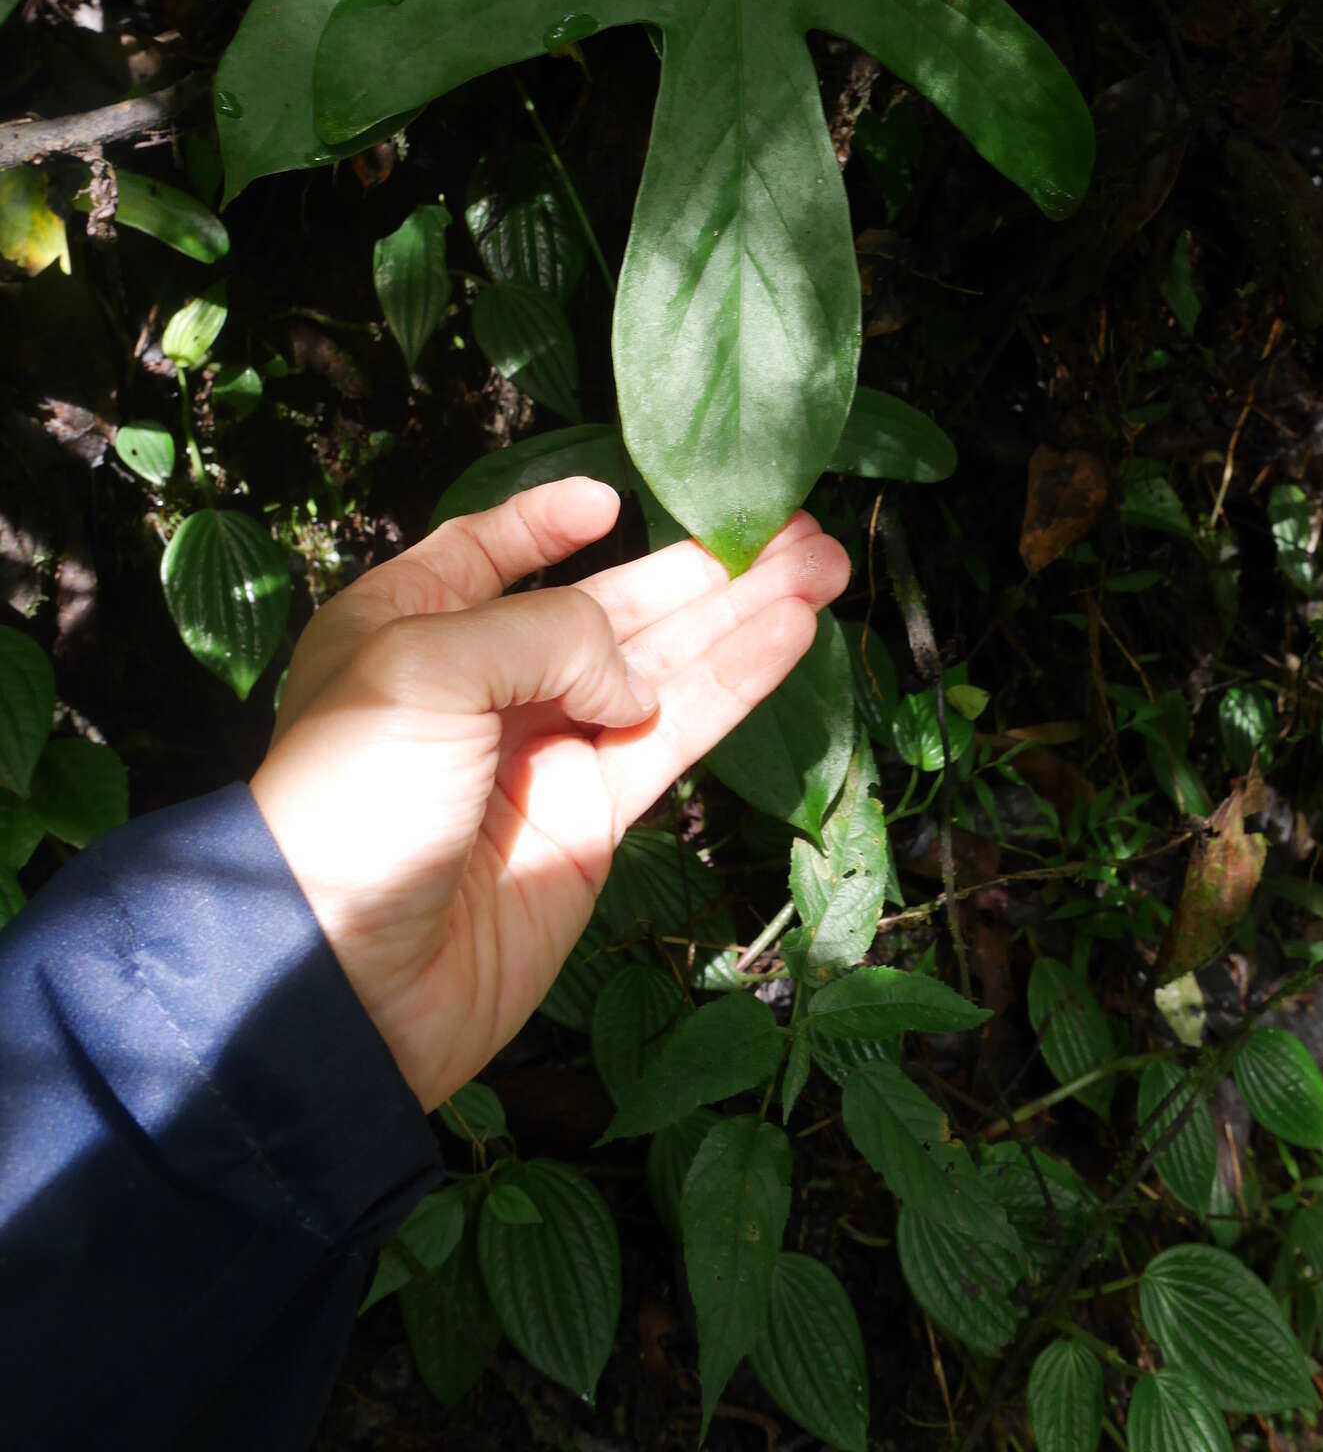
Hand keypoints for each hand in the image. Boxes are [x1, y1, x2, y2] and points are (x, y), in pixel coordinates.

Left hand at [250, 478, 849, 1110]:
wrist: (347, 977)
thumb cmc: (350, 801)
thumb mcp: (421, 667)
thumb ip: (547, 635)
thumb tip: (632, 680)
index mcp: (404, 626)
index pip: (481, 554)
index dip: (543, 522)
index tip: (609, 497)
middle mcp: (480, 682)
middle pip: (606, 607)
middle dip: (696, 567)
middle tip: (793, 526)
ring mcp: (543, 754)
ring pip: (661, 665)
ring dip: (742, 612)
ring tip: (823, 561)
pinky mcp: (592, 820)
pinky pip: (675, 734)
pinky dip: (736, 682)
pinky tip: (791, 632)